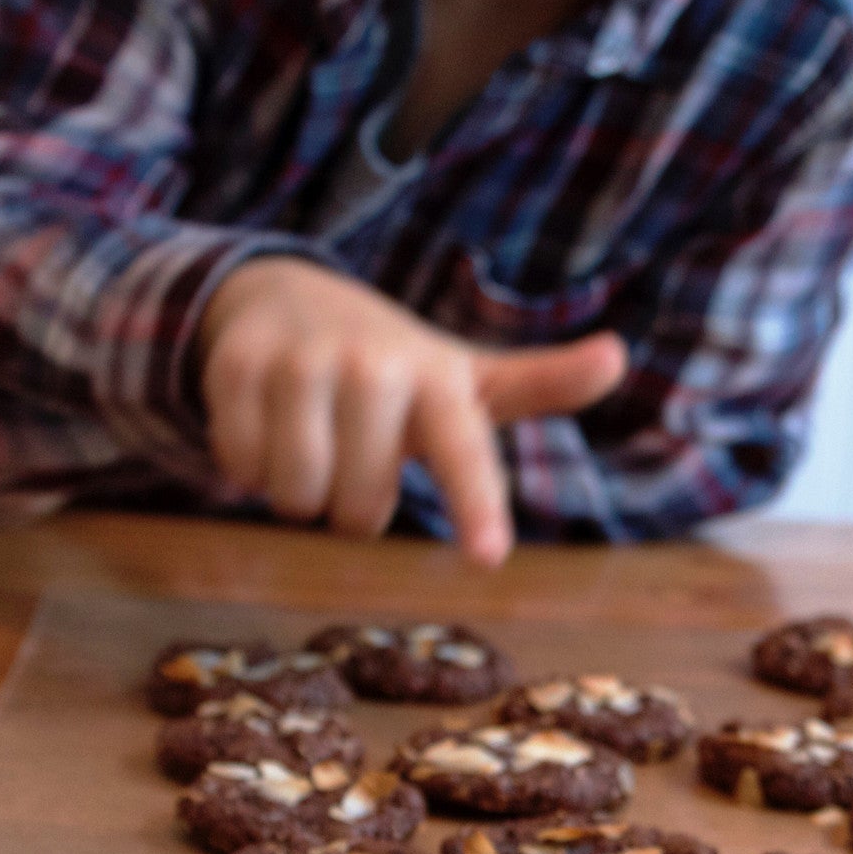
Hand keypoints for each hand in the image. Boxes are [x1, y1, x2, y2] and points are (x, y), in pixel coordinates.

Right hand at [198, 259, 625, 563]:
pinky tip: (268, 430)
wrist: (285, 296)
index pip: (462, 452)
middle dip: (355, 508)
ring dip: (301, 495)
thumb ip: (541, 382)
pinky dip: (250, 469)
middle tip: (358, 465)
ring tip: (316, 449)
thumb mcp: (466, 378)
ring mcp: (299, 362)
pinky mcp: (235, 365)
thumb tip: (617, 355)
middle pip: (359, 506)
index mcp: (438, 381)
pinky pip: (240, 465)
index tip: (489, 557)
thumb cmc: (395, 366)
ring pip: (296, 492)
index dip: (475, 505)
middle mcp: (372, 367)